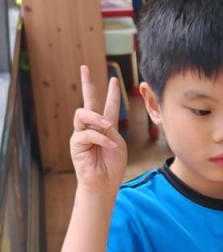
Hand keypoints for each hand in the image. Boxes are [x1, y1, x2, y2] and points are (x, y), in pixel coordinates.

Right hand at [70, 65, 125, 193]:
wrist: (104, 183)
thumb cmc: (112, 165)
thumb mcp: (117, 142)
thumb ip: (110, 128)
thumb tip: (99, 120)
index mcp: (106, 126)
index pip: (108, 105)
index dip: (111, 92)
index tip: (113, 79)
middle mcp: (92, 127)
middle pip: (88, 101)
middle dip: (87, 83)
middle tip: (84, 68)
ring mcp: (81, 134)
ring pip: (83, 114)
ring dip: (96, 117)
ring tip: (108, 126)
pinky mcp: (76, 143)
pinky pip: (87, 133)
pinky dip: (101, 138)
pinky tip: (109, 145)